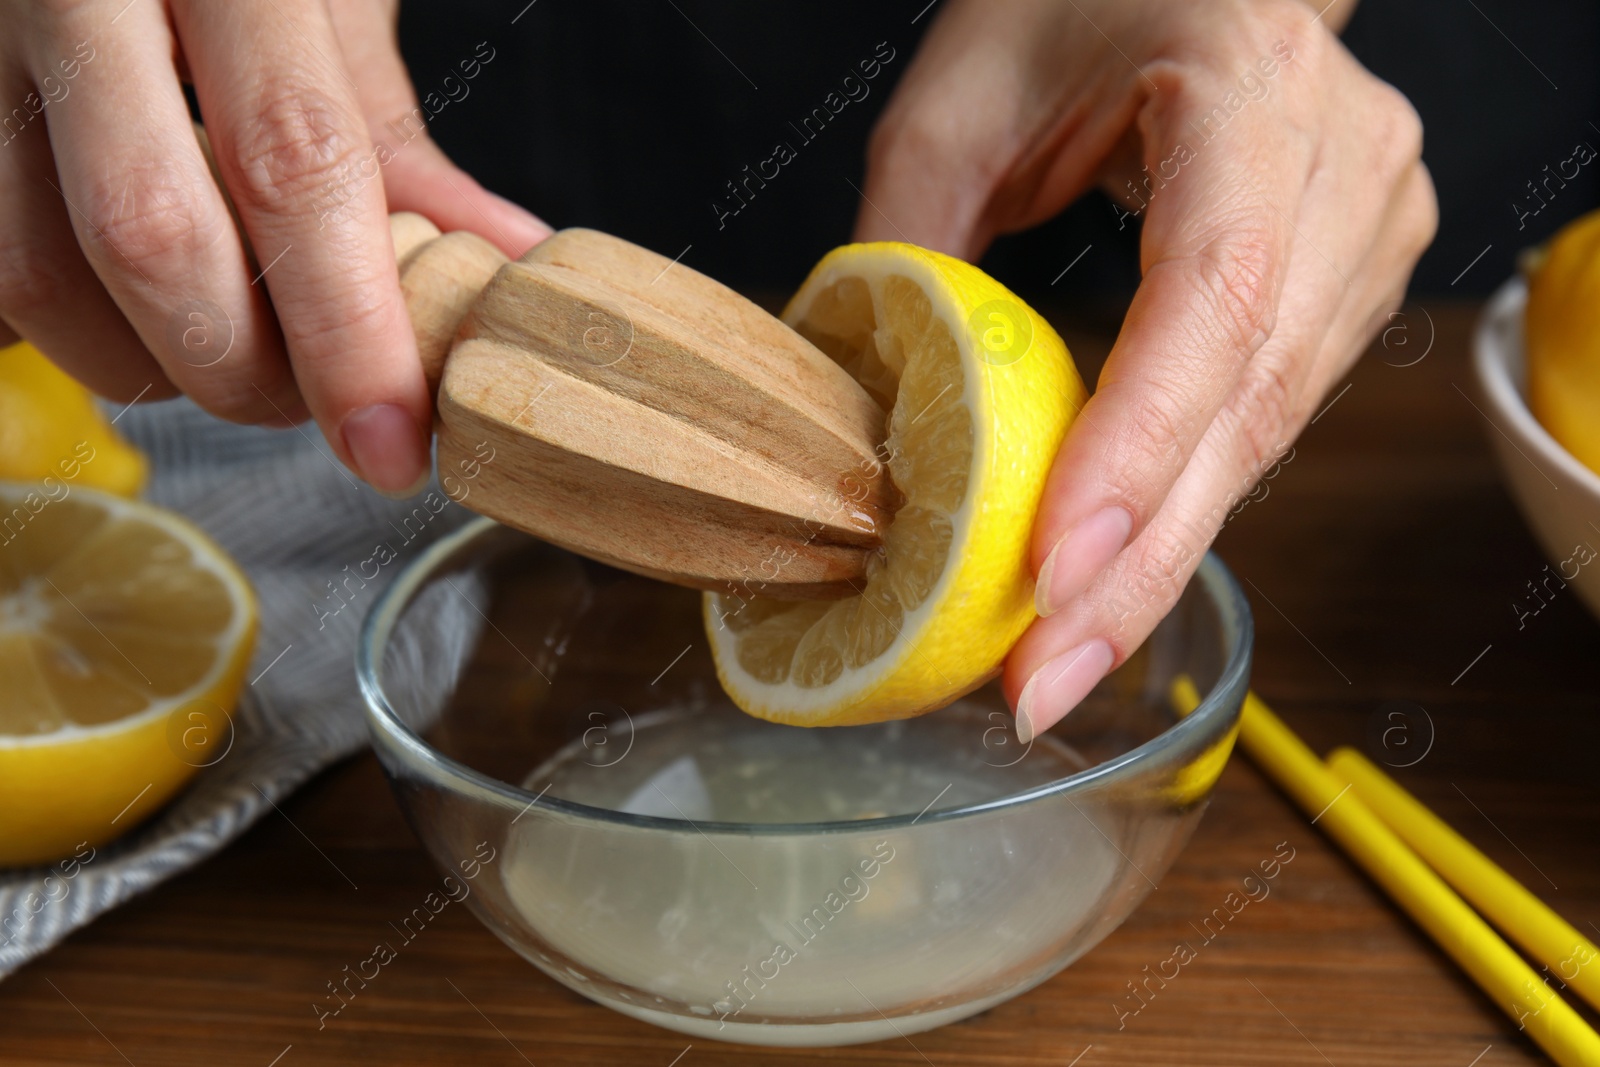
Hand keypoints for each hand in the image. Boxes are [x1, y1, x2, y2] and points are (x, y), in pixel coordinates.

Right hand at [0, 0, 548, 493]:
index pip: (289, 166)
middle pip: (147, 241)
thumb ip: (392, 130)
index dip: (349, 332)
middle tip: (319, 407)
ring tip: (234, 352)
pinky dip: (66, 318)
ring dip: (150, 363)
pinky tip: (132, 303)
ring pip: (33, 273)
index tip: (392, 442)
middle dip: (249, 373)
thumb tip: (496, 263)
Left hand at [857, 0, 1435, 736]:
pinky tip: (1108, 578)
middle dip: (1138, 561)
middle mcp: (1345, 168)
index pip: (1215, 294)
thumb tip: (871, 396)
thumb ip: (910, 229)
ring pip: (1267, 433)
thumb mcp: (960, 88)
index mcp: (1251, 89)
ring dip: (1158, 556)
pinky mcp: (1348, 286)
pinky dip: (1181, 505)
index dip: (1136, 447)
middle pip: (1250, 400)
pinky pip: (1262, 421)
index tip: (1051, 570)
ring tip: (1057, 659)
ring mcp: (1367, 232)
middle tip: (1039, 680)